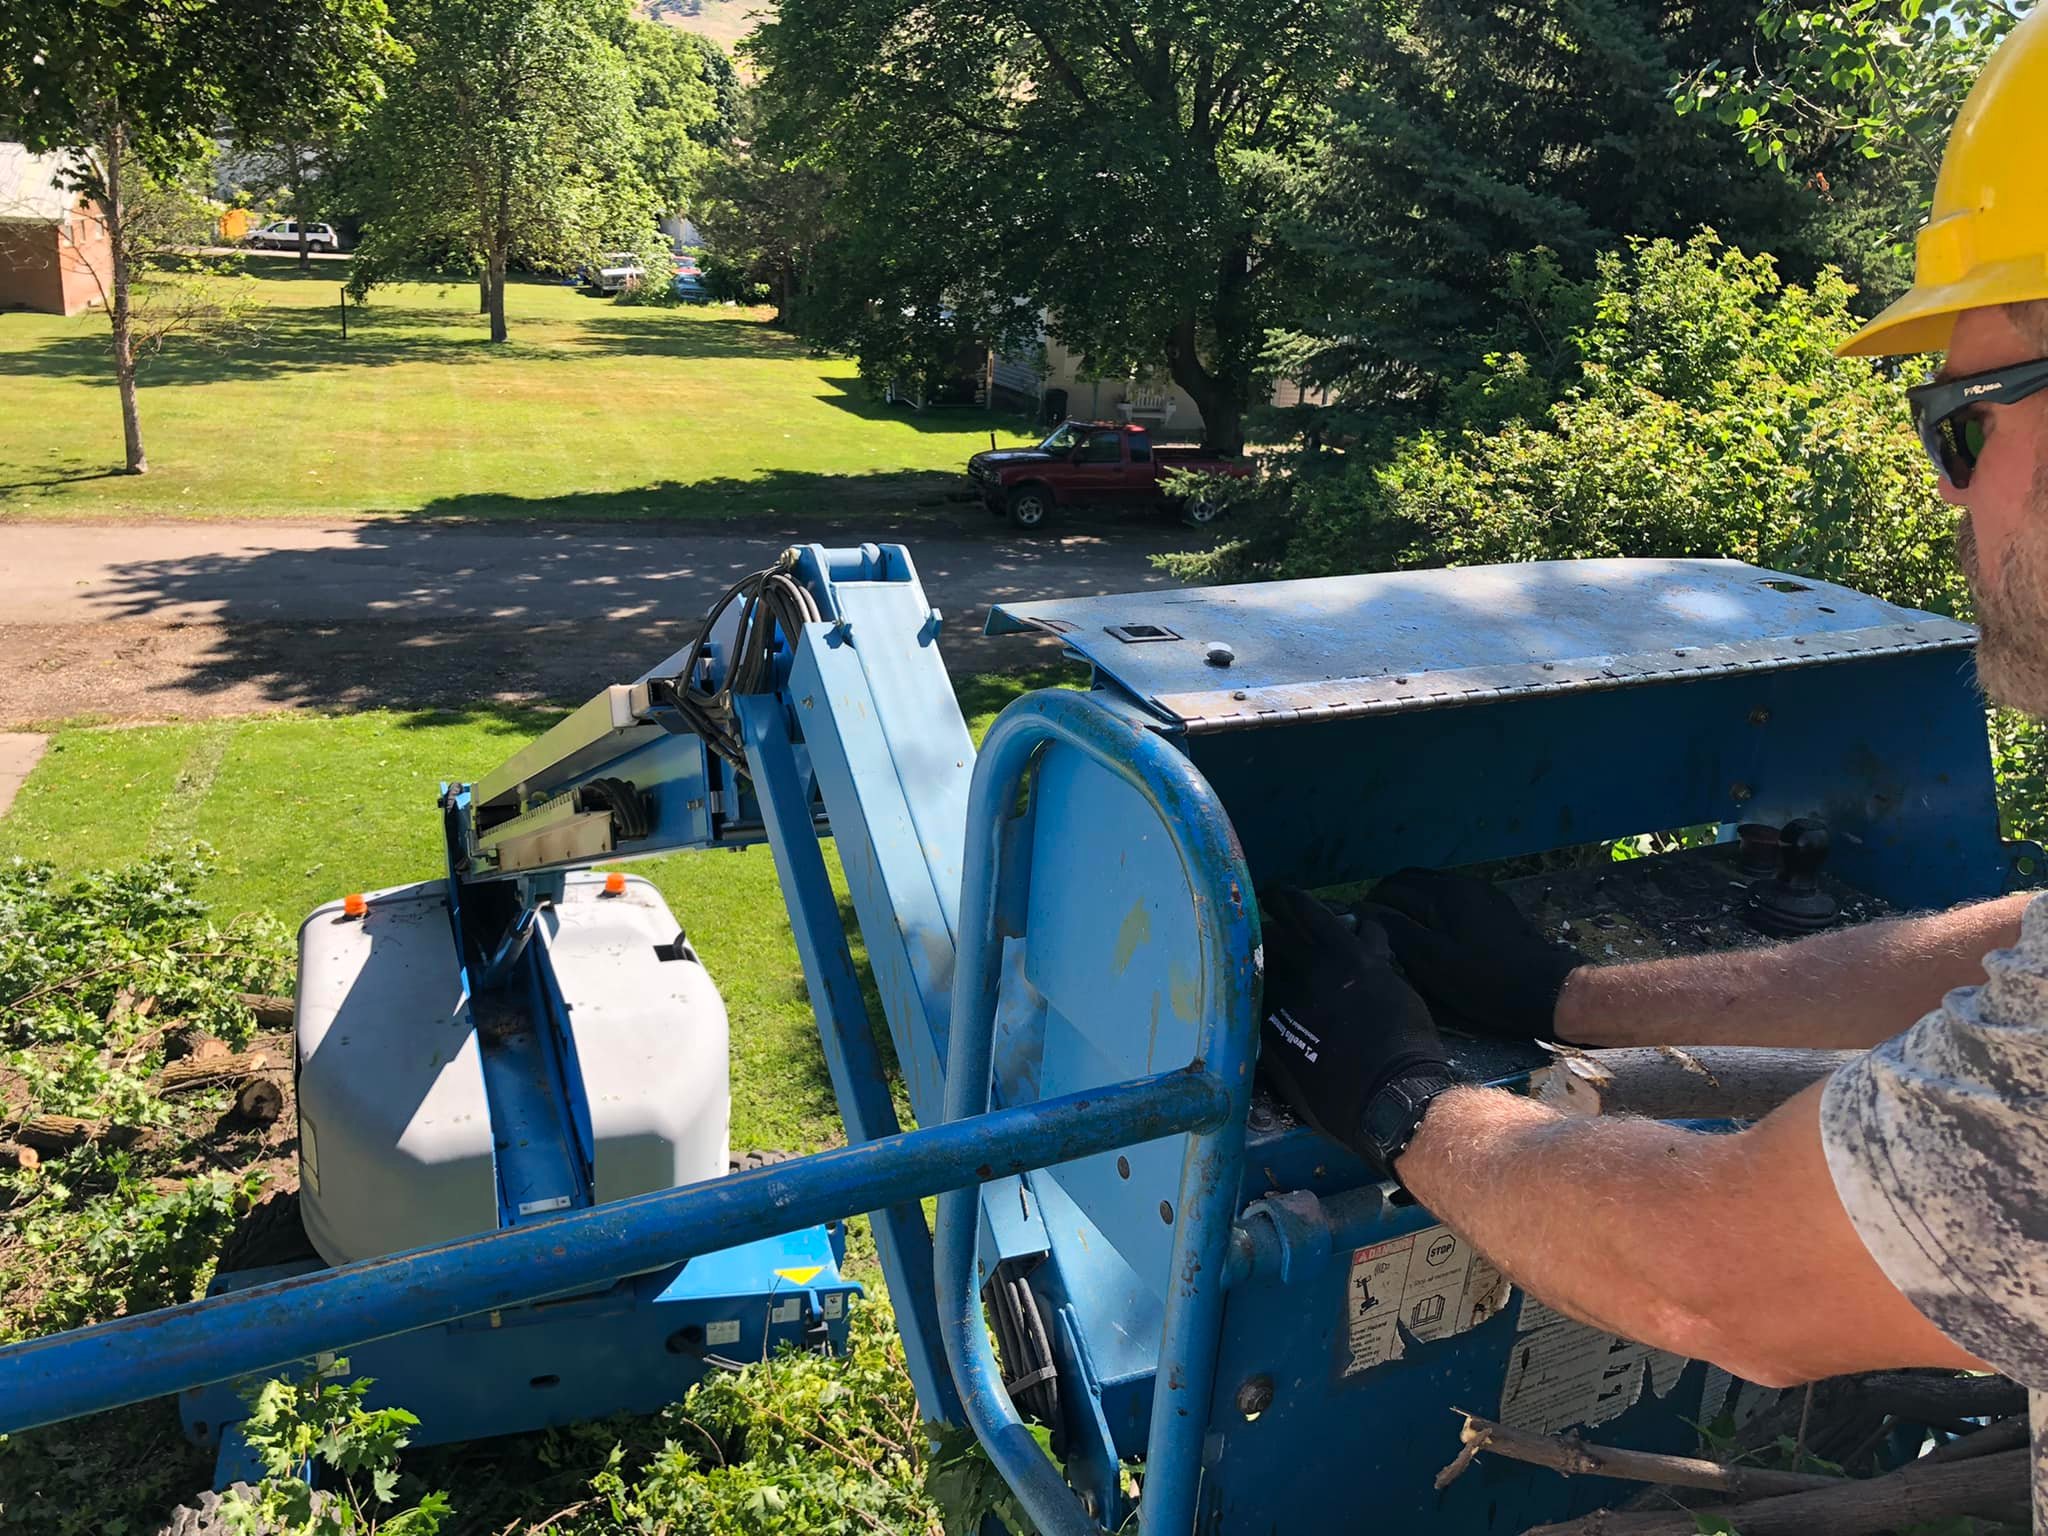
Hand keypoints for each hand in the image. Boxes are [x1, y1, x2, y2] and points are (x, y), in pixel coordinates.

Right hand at [1258, 886, 1447, 1176]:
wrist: (1396, 1097)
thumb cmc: (1336, 1096)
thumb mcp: (1285, 1070)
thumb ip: (1267, 1034)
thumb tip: (1255, 1013)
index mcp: (1284, 994)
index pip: (1260, 951)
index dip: (1250, 938)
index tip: (1245, 931)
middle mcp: (1316, 969)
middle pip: (1290, 922)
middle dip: (1277, 905)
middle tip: (1270, 896)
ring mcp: (1354, 964)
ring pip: (1329, 917)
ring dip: (1315, 908)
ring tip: (1309, 906)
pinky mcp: (1385, 968)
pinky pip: (1370, 934)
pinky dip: (1360, 928)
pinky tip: (1359, 930)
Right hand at [1355, 868, 1581, 1040]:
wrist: (1544, 989)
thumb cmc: (1483, 981)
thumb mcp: (1432, 961)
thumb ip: (1396, 931)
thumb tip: (1365, 910)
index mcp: (1443, 892)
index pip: (1392, 887)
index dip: (1371, 905)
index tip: (1359, 927)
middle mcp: (1461, 883)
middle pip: (1411, 880)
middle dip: (1389, 898)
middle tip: (1376, 928)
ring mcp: (1481, 892)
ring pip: (1432, 887)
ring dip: (1411, 902)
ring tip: (1401, 931)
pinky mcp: (1494, 906)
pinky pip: (1451, 897)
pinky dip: (1432, 907)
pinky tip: (1432, 931)